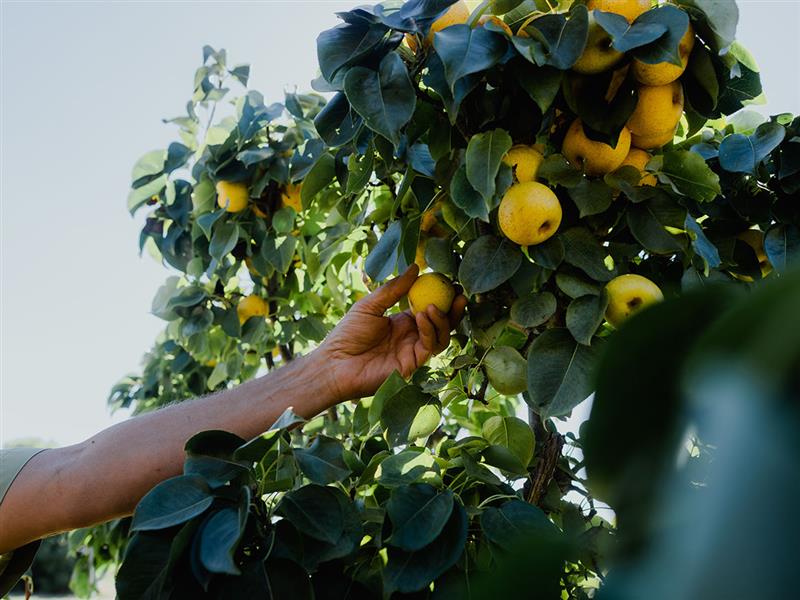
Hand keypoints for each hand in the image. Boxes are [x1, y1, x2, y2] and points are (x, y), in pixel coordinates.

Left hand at [318, 265, 466, 402]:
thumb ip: (394, 289)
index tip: (451, 282)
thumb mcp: (370, 305)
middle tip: (459, 293)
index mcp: (403, 322)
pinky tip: (422, 316)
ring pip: (441, 336)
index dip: (442, 297)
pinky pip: (429, 346)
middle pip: (442, 324)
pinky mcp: (412, 364)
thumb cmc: (347, 334)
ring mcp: (413, 351)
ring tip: (431, 305)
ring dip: (442, 319)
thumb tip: (415, 267)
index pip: (430, 308)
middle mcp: (412, 337)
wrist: (335, 363)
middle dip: (454, 310)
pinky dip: (430, 330)